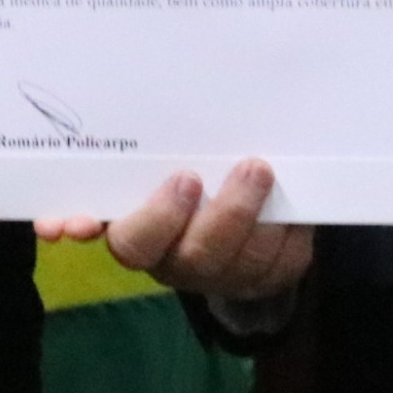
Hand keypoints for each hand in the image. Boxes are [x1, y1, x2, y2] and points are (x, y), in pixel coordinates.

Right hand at [40, 161, 313, 309]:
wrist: (229, 222)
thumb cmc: (180, 185)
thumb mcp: (151, 172)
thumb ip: (132, 162)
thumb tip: (101, 114)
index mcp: (142, 239)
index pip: (132, 243)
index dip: (146, 222)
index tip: (168, 186)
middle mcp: (181, 265)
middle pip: (194, 255)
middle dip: (217, 214)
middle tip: (228, 171)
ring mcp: (225, 277)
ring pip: (244, 258)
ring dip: (254, 213)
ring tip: (261, 169)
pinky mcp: (266, 279)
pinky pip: (281, 261)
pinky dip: (289, 230)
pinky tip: (290, 202)